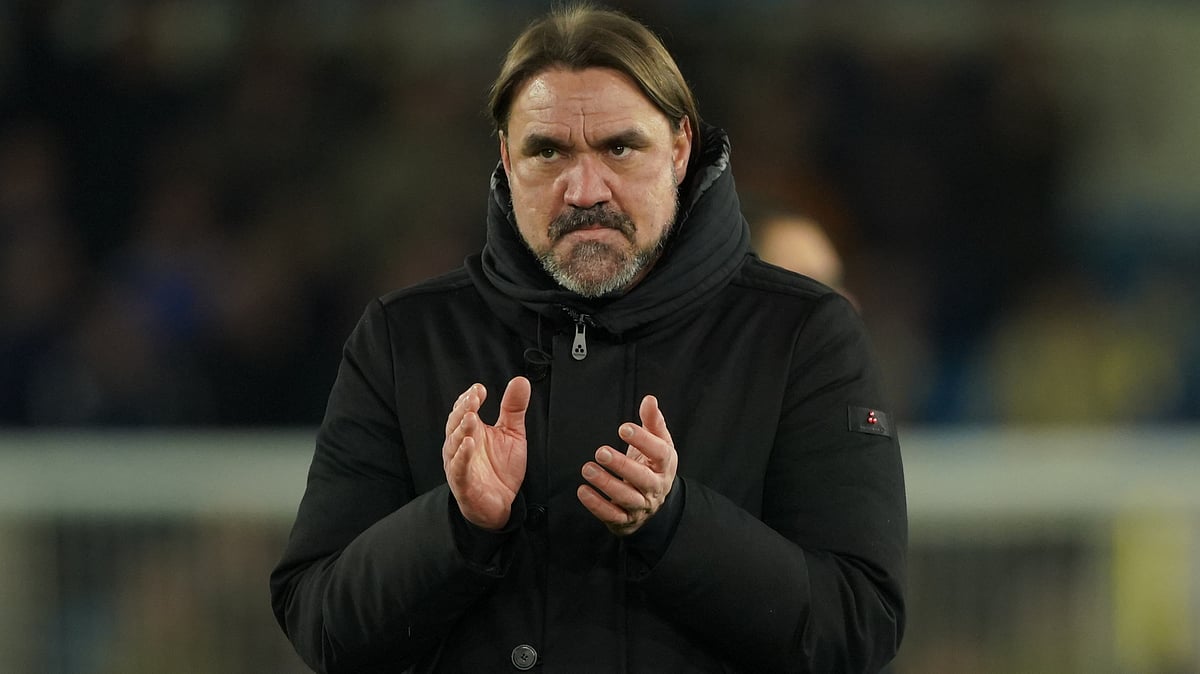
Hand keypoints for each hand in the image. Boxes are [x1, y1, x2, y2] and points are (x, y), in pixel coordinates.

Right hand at [443, 377, 530, 529]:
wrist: (501, 504)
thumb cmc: (501, 468)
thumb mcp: (512, 433)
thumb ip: (513, 408)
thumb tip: (520, 380)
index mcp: (471, 431)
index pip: (464, 410)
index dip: (469, 398)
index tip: (480, 388)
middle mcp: (461, 446)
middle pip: (456, 423)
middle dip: (463, 409)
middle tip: (473, 398)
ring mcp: (459, 464)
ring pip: (454, 444)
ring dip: (462, 429)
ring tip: (472, 417)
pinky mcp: (463, 483)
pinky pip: (459, 468)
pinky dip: (462, 456)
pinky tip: (468, 444)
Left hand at [577, 394, 677, 535]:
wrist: (653, 503)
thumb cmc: (651, 465)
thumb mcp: (657, 443)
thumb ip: (652, 421)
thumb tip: (649, 399)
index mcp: (665, 465)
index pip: (659, 453)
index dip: (643, 440)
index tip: (623, 428)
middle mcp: (656, 487)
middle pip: (643, 479)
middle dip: (622, 466)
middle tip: (601, 451)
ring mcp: (641, 506)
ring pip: (627, 498)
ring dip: (606, 485)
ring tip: (588, 469)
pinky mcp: (626, 520)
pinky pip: (612, 515)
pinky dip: (597, 505)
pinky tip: (583, 491)